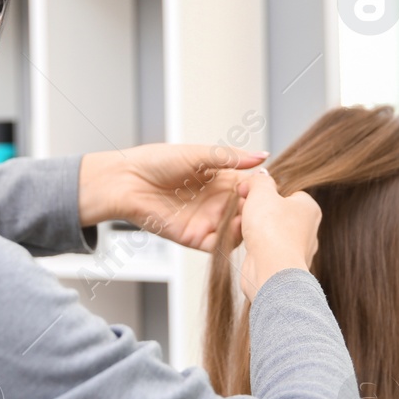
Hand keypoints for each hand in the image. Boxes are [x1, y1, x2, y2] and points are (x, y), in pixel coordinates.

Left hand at [78, 144, 266, 251]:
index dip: (263, 187)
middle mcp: (218, 202)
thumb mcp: (200, 154)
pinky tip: (238, 227)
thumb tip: (263, 155)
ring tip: (253, 214)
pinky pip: (220, 244)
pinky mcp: (196, 237)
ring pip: (239, 229)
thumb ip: (231, 157)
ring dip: (249, 224)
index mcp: (222, 180)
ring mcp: (208, 221)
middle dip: (259, 208)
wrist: (127, 180)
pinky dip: (233, 239)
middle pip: (249, 210)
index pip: (252, 187)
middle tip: (265, 203)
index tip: (271, 185)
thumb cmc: (156, 161)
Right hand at [237, 170, 319, 297]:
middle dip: (256, 209)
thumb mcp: (262, 193)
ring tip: (242, 226)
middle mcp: (307, 229)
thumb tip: (256, 178)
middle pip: (276, 210)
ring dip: (252, 227)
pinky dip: (253, 245)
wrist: (270, 272)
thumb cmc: (272, 232)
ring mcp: (295, 249)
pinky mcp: (282, 264)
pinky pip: (264, 248)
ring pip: (269, 230)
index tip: (248, 191)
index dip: (264, 189)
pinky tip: (245, 244)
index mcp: (309, 208)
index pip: (286, 191)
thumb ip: (259, 180)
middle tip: (243, 208)